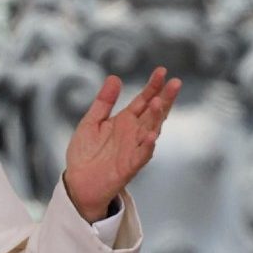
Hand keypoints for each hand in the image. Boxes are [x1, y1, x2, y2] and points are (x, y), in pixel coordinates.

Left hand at [63, 67, 181, 221]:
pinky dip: (148, 145)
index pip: (143, 100)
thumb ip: (103, 102)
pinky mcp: (130, 165)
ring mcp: (134, 149)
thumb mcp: (91, 122)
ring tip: (159, 102)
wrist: (78, 182)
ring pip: (151, 131)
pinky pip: (142, 155)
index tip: (161, 71)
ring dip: (156, 118)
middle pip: (153, 113)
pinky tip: (151, 135)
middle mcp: (133, 133)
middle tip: (175, 83)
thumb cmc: (86, 153)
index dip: (152, 86)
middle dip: (164, 98)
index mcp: (125, 121)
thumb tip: (114, 77)